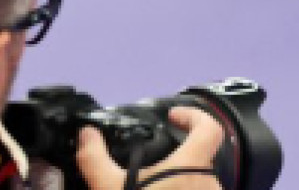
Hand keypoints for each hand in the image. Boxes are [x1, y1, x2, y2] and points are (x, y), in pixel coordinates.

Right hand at [76, 107, 222, 189]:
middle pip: (201, 159)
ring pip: (201, 185)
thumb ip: (94, 156)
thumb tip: (86, 134)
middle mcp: (211, 185)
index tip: (171, 117)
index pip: (210, 128)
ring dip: (179, 184)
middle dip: (176, 160)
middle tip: (149, 167)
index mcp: (192, 166)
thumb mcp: (108, 187)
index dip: (192, 115)